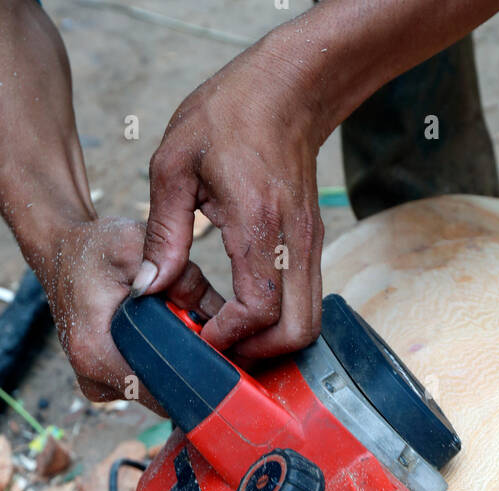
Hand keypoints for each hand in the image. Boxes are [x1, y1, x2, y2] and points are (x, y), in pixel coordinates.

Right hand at [43, 217, 221, 403]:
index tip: (219, 354)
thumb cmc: (94, 249)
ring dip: (174, 366)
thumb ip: (181, 277)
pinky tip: (163, 338)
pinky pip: (144, 385)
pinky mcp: (103, 384)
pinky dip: (160, 364)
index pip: (163, 391)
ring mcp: (98, 386)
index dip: (197, 375)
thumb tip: (221, 315)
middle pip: (164, 395)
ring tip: (179, 328)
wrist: (59, 254)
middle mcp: (93, 379)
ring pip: (157, 392)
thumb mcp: (137, 247)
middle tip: (200, 331)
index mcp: (96, 354)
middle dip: (189, 367)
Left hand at [138, 31, 324, 359]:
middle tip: (222, 349)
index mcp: (259, 224)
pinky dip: (280, 323)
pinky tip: (246, 314)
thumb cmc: (228, 117)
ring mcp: (310, 248)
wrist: (288, 90)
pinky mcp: (312, 249)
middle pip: (297, 332)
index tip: (203, 339)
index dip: (231, 337)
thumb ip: (162, 232)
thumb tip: (148, 287)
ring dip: (273, 343)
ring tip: (233, 337)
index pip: (258, 309)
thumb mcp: (174, 164)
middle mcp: (294, 244)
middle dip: (260, 354)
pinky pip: (306, 305)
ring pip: (309, 325)